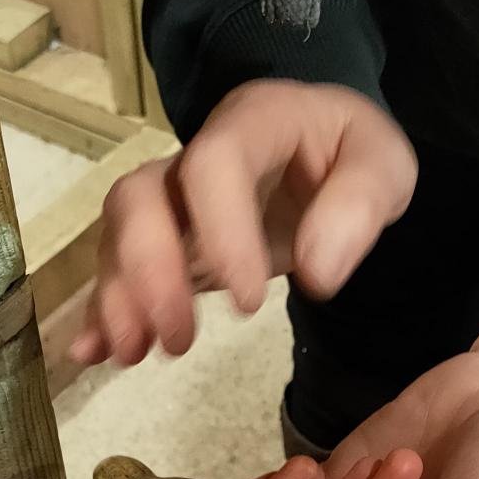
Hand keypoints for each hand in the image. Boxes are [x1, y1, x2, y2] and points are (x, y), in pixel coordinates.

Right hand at [70, 80, 416, 367]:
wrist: (322, 147)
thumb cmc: (349, 154)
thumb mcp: (385, 164)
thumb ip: (360, 206)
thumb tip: (319, 272)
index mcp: (254, 122)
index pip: (215, 164)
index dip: (220, 233)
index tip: (247, 306)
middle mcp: (194, 155)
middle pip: (140, 197)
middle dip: (148, 271)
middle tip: (178, 339)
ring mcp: (171, 199)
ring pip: (119, 235)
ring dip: (119, 298)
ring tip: (133, 356)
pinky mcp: (162, 240)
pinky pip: (119, 267)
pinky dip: (102, 311)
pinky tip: (93, 354)